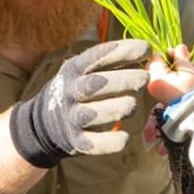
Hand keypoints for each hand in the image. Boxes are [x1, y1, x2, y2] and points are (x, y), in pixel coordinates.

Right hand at [9, 39, 150, 167]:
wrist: (44, 123)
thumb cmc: (77, 90)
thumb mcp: (84, 71)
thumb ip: (112, 63)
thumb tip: (149, 55)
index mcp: (74, 69)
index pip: (97, 56)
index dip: (123, 51)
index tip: (146, 49)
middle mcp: (70, 92)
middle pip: (95, 85)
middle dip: (123, 80)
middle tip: (144, 78)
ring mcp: (71, 117)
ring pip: (94, 113)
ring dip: (117, 108)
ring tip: (133, 105)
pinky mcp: (76, 141)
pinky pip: (94, 143)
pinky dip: (110, 142)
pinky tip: (124, 137)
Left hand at [145, 44, 193, 102]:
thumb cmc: (192, 91)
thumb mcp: (188, 70)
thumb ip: (180, 56)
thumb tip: (179, 46)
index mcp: (156, 76)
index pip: (156, 55)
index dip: (169, 53)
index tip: (181, 57)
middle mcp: (150, 83)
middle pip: (155, 63)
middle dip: (169, 60)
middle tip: (184, 62)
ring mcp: (153, 89)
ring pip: (158, 70)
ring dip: (171, 67)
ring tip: (186, 70)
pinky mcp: (158, 93)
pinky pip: (161, 78)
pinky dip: (170, 75)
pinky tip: (182, 77)